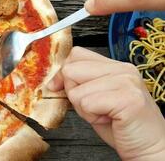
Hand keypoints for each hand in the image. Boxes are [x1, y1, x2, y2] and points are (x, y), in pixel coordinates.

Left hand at [47, 47, 164, 159]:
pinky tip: (109, 119)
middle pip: (71, 70)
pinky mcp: (128, 99)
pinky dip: (91, 117)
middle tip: (94, 107)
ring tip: (104, 114)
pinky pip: (87, 103)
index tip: (62, 88)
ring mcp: (127, 82)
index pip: (76, 55)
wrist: (149, 147)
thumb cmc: (121, 126)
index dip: (63, 74)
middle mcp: (123, 70)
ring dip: (84, 109)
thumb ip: (78, 84)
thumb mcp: (94, 98)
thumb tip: (53, 81)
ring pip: (76, 90)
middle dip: (74, 93)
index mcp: (115, 66)